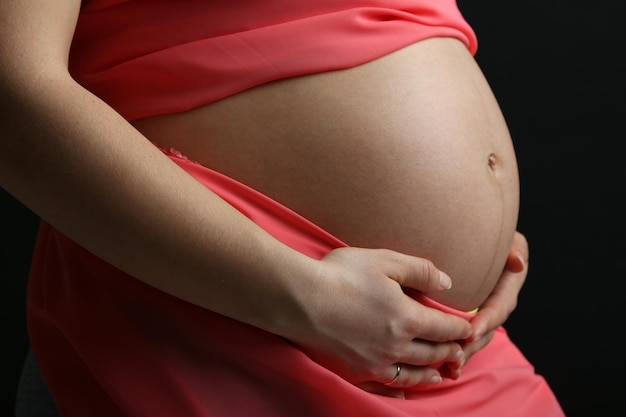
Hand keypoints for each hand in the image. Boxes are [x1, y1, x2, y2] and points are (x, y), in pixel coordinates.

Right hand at [291, 247, 472, 398]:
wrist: (299, 300)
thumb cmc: (340, 275)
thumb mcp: (384, 261)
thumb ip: (420, 271)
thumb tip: (447, 283)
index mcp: (407, 318)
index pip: (444, 328)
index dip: (460, 328)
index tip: (469, 328)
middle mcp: (396, 346)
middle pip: (432, 353)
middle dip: (450, 352)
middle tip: (460, 351)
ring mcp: (375, 362)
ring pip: (413, 373)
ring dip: (431, 373)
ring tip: (440, 374)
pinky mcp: (355, 370)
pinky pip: (385, 386)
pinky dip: (401, 389)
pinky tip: (404, 390)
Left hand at [442, 231, 528, 378]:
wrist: (473, 240)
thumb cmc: (491, 236)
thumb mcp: (508, 239)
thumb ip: (515, 248)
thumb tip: (517, 262)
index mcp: (507, 287)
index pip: (498, 307)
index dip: (486, 321)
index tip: (471, 332)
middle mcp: (497, 303)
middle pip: (486, 330)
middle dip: (472, 347)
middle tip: (455, 359)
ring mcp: (483, 313)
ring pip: (475, 339)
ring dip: (464, 355)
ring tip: (449, 370)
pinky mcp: (468, 317)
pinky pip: (463, 337)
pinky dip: (455, 352)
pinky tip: (443, 368)